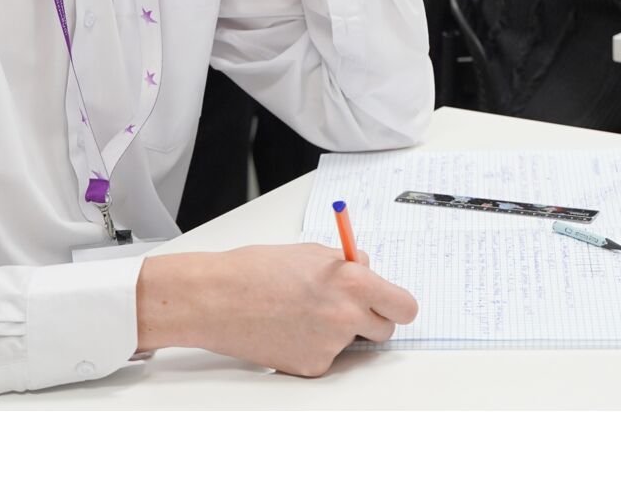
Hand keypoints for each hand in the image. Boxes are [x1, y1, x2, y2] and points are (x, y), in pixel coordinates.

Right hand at [136, 243, 417, 376]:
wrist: (215, 299)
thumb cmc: (255, 270)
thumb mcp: (311, 253)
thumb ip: (347, 265)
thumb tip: (367, 271)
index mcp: (354, 284)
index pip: (404, 306)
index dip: (396, 304)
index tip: (390, 304)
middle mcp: (347, 318)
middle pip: (385, 329)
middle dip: (371, 319)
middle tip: (347, 308)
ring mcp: (330, 347)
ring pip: (352, 343)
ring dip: (340, 332)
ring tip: (302, 313)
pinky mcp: (311, 367)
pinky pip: (325, 356)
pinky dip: (312, 346)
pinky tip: (287, 329)